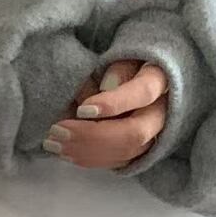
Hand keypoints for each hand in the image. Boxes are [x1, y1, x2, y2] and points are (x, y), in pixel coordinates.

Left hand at [44, 61, 168, 170]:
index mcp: (158, 79)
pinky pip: (118, 162)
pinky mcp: (141, 150)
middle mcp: (162, 112)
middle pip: (134, 133)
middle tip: (57, 131)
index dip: (114, 104)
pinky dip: (91, 159)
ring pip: (126, 151)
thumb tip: (105, 86)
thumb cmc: (125, 62)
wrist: (139, 76)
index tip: (82, 109)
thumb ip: (114, 69)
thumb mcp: (120, 55)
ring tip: (54, 143)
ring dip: (87, 151)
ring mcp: (154, 135)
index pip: (143, 93)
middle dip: (92, 136)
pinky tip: (66, 153)